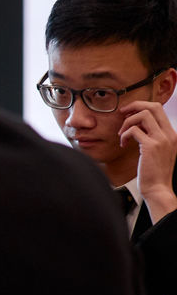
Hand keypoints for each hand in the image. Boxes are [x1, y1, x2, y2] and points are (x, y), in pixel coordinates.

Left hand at [120, 100, 176, 222]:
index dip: (141, 106)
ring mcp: (161, 139)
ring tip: (122, 135)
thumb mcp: (158, 151)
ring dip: (127, 122)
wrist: (157, 188)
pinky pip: (133, 131)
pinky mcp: (151, 146)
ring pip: (143, 115)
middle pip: (153, 106)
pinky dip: (124, 135)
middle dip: (134, 106)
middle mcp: (169, 134)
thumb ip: (153, 137)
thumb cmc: (154, 172)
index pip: (159, 109)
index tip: (128, 113)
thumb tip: (138, 126)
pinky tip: (123, 144)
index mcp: (171, 134)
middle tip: (122, 114)